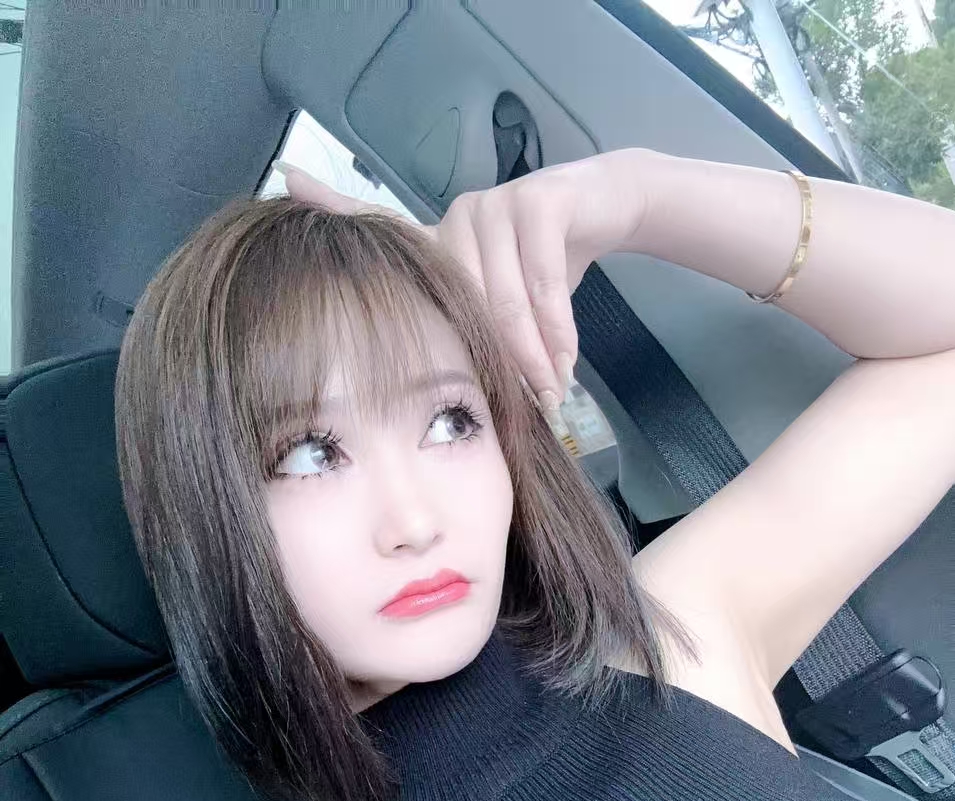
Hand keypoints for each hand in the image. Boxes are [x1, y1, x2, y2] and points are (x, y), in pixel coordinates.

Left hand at [273, 151, 649, 407]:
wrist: (608, 208)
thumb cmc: (548, 269)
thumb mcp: (504, 304)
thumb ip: (473, 332)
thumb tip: (462, 404)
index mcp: (438, 243)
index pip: (378, 226)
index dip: (330, 202)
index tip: (285, 179)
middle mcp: (457, 218)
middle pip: (463, 308)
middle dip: (499, 364)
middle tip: (530, 406)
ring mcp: (494, 206)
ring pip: (504, 304)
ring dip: (534, 358)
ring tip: (551, 394)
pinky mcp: (538, 203)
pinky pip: (542, 285)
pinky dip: (558, 331)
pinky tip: (566, 362)